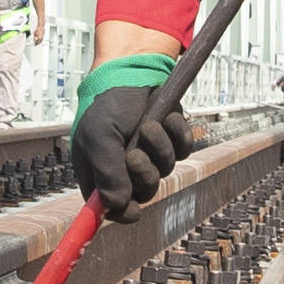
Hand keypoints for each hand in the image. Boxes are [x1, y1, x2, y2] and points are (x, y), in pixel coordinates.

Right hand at [72, 52, 193, 207]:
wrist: (132, 70)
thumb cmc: (107, 103)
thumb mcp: (99, 138)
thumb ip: (108, 174)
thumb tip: (117, 207)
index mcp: (100, 173)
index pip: (113, 208)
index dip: (123, 212)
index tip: (132, 209)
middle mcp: (125, 169)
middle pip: (145, 193)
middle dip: (144, 173)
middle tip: (134, 154)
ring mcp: (150, 155)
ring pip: (166, 170)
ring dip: (160, 147)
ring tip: (149, 125)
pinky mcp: (170, 140)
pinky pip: (184, 150)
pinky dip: (178, 134)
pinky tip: (166, 117)